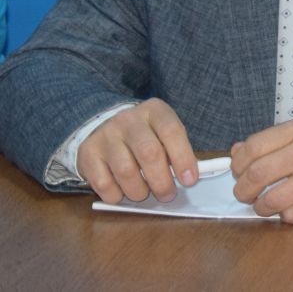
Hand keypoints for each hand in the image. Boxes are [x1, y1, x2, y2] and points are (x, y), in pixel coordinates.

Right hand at [78, 98, 197, 203]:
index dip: (183, 158)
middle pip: (149, 153)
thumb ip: (176, 151)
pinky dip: (117, 196)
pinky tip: (123, 192)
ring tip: (144, 194)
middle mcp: (128, 119)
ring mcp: (105, 135)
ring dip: (139, 191)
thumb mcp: (163, 133)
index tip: (190, 180)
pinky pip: (104, 184)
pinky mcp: (88, 153)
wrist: (105, 128)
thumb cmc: (145, 135)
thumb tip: (189, 178)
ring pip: (126, 171)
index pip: (172, 131)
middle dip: (162, 181)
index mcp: (154, 110)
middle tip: (167, 195)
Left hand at [229, 119, 292, 223]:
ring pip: (271, 200)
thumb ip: (272, 142)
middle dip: (242, 190)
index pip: (254, 146)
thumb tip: (235, 152)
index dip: (238, 164)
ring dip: (261, 207)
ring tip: (266, 205)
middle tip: (244, 194)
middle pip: (258, 174)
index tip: (238, 172)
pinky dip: (285, 216)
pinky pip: (291, 216)